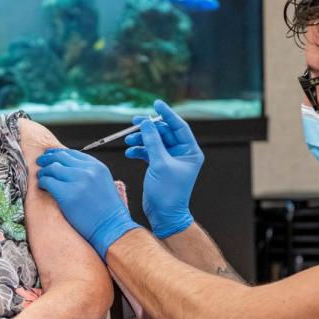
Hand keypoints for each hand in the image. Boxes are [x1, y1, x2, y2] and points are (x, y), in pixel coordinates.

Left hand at [35, 148, 139, 258]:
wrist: (112, 227)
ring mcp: (78, 181)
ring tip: (41, 177)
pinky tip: (43, 186)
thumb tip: (67, 168)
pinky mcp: (67, 194)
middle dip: (48, 158)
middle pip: (61, 157)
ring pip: (53, 168)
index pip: (73, 153)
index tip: (51, 156)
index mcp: (97, 167)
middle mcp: (88, 170)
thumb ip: (88, 173)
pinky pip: (48, 182)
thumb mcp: (102, 183)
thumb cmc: (108, 211)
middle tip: (40, 162)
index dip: (58, 153)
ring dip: (44, 171)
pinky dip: (43, 182)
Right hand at [124, 100, 202, 237]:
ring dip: (141, 139)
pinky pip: (148, 152)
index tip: (156, 103)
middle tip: (133, 122)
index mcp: (190, 152)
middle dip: (148, 128)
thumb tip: (145, 122)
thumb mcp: (160, 164)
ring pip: (154, 141)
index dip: (167, 114)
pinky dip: (139, 151)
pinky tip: (130, 152)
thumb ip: (153, 141)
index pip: (179, 127)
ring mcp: (170, 160)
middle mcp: (182, 154)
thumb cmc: (168, 192)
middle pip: (164, 133)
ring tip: (128, 141)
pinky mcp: (159, 166)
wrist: (164, 215)